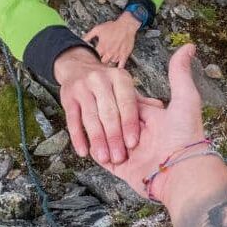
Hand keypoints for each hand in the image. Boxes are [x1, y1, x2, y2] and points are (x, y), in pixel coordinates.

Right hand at [54, 47, 141, 163]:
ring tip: (104, 157)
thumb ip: (143, 101)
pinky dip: (78, 137)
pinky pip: (72, 120)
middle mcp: (100, 79)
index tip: (133, 143)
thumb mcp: (128, 87)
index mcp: (120, 78)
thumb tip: (160, 108)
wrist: (77, 68)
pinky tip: (84, 151)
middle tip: (119, 156)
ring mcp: (81, 88)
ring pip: (90, 118)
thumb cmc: (109, 85)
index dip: (129, 123)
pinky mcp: (66, 98)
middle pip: (108, 112)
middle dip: (113, 136)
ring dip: (97, 140)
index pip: (127, 102)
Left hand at [82, 11, 140, 67]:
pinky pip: (121, 66)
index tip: (93, 57)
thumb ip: (88, 36)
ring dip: (109, 62)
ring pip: (111, 64)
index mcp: (101, 47)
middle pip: (102, 63)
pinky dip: (118, 68)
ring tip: (108, 60)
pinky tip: (116, 68)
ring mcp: (117, 55)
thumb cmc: (113, 26)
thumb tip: (81, 40)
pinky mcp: (124, 55)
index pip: (94, 58)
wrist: (126, 25)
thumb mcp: (97, 29)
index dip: (93, 58)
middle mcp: (109, 53)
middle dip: (101, 61)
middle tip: (101, 59)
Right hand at [93, 44, 204, 197]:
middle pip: (110, 116)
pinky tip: (82, 140)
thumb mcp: (185, 99)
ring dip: (96, 132)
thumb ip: (180, 73)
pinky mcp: (117, 165)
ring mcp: (125, 149)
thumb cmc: (185, 135)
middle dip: (104, 116)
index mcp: (149, 116)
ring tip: (88, 119)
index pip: (126, 100)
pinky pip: (96, 154)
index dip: (117, 96)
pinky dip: (88, 147)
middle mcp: (136, 132)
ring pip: (101, 134)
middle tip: (95, 105)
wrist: (181, 173)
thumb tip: (190, 45)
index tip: (106, 86)